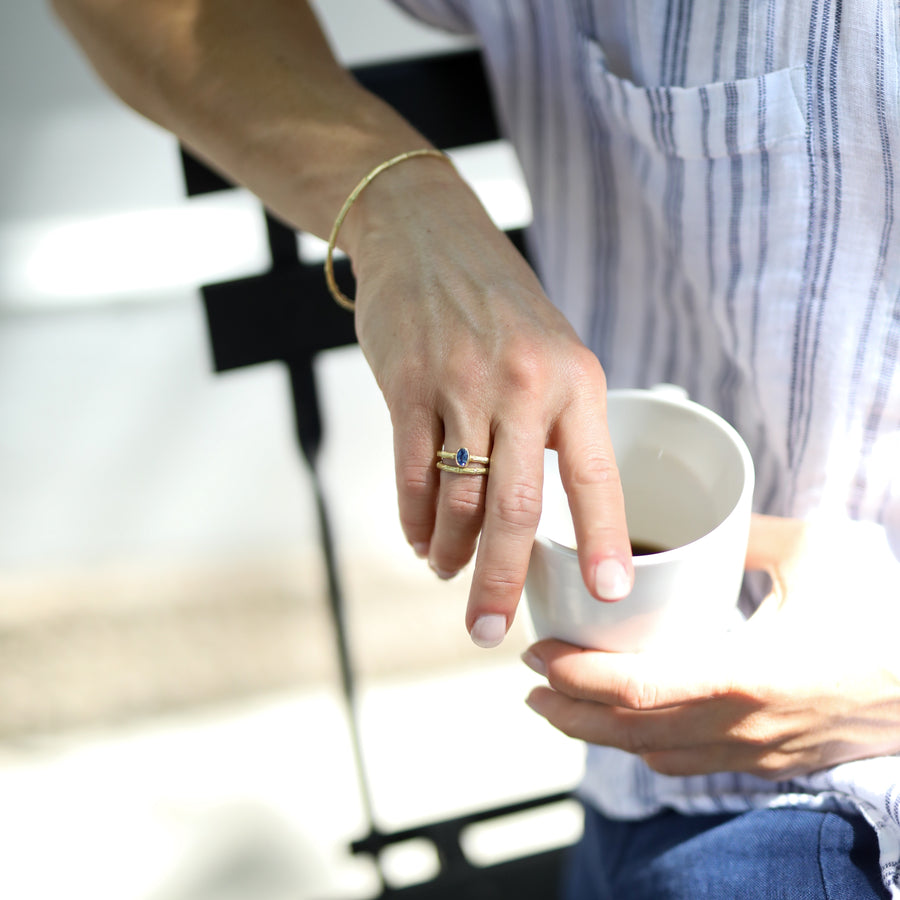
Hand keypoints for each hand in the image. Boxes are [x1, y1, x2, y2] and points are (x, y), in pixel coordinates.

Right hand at [345, 157, 632, 646]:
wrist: (425, 232)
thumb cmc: (496, 302)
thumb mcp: (552, 349)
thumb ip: (558, 424)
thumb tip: (550, 512)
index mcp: (576, 379)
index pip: (597, 476)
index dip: (605, 540)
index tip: (611, 595)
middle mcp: (523, 384)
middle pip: (516, 507)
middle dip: (501, 579)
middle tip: (486, 631)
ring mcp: (460, 383)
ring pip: (456, 498)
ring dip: (451, 551)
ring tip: (449, 576)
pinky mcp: (406, 384)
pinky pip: (411, 473)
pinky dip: (414, 519)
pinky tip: (420, 541)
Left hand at [523, 513, 899, 777]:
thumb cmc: (885, 621)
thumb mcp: (822, 554)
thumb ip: (753, 531)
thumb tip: (708, 517)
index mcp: (746, 678)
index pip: (634, 691)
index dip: (574, 677)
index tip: (540, 650)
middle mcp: (739, 728)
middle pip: (626, 733)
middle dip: (566, 710)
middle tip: (530, 679)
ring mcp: (751, 754)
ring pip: (651, 755)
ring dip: (595, 733)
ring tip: (557, 702)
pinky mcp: (763, 763)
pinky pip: (685, 764)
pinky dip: (639, 745)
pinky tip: (623, 724)